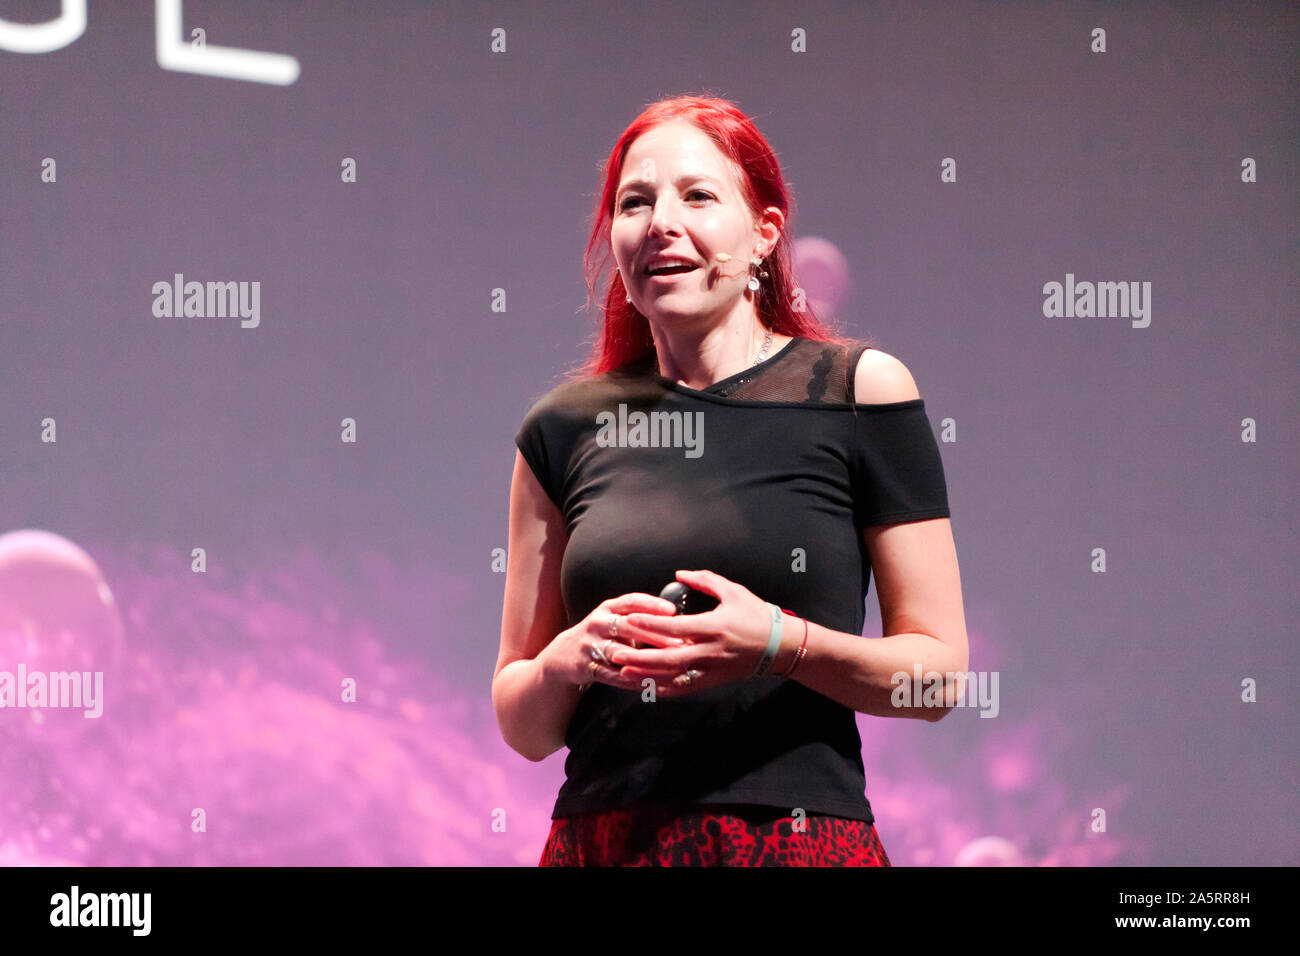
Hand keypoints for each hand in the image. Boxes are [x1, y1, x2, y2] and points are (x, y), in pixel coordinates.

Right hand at [540, 592, 682, 691]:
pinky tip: (649, 684)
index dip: (652, 604)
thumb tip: (679, 622)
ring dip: (645, 660)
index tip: (673, 610)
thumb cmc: (602, 636)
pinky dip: (631, 680)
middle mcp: (598, 622)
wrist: (564, 655)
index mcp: (608, 608)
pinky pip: (612, 675)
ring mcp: (590, 644)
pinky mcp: (586, 665)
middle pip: (628, 626)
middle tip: (679, 642)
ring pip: (620, 653)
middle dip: (655, 635)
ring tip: (666, 666)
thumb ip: (640, 620)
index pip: (631, 601)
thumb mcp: (615, 620)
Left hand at [606, 569, 779, 697]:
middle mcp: (710, 651)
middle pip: (668, 657)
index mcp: (714, 626)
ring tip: (623, 672)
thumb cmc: (757, 614)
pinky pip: (685, 689)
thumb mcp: (733, 591)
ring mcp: (712, 669)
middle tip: (616, 652)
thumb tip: (679, 574)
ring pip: (674, 677)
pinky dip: (665, 689)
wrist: (781, 646)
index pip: (675, 627)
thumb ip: (705, 581)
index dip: (650, 624)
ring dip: (647, 676)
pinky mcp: (714, 681)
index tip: (630, 619)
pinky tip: (648, 687)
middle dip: (640, 656)